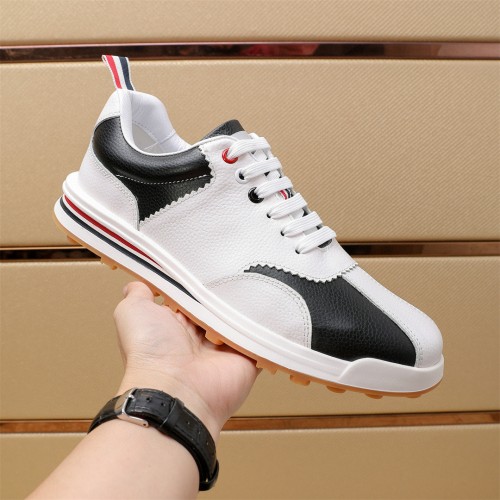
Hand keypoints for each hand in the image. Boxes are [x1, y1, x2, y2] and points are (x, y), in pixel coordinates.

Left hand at [113, 281, 259, 438]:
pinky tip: (271, 303)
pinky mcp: (248, 356)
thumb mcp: (132, 313)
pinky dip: (267, 323)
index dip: (198, 281)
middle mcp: (202, 335)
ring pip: (242, 316)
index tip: (208, 261)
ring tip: (254, 279)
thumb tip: (139, 284)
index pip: (193, 295)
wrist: (176, 391)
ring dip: (246, 303)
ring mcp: (226, 346)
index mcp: (177, 324)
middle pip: (219, 304)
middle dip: (225, 289)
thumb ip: (138, 294)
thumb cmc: (150, 352)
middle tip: (235, 266)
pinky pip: (263, 335)